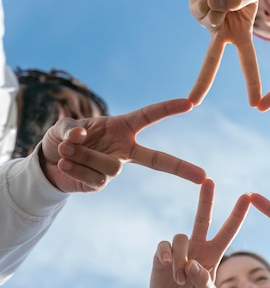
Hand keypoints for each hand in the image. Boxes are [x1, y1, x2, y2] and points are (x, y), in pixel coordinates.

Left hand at [40, 98, 205, 192]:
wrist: (48, 163)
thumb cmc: (62, 138)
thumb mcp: (64, 127)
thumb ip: (71, 128)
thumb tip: (80, 136)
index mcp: (121, 127)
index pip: (149, 116)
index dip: (168, 109)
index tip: (190, 103)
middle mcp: (123, 148)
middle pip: (157, 159)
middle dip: (180, 167)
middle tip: (203, 175)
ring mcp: (114, 168)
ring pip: (111, 166)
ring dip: (85, 156)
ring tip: (67, 150)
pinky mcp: (101, 184)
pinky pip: (95, 178)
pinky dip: (76, 168)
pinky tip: (66, 162)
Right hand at [142, 178, 250, 287]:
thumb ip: (203, 282)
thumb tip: (193, 265)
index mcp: (214, 254)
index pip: (228, 231)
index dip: (237, 215)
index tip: (247, 196)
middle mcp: (198, 246)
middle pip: (203, 218)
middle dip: (206, 199)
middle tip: (208, 180)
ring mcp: (179, 249)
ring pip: (181, 238)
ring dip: (180, 259)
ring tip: (180, 279)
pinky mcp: (162, 253)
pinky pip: (165, 245)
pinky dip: (167, 255)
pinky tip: (166, 265)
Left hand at [188, 0, 261, 106]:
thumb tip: (214, 6)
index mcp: (241, 35)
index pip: (248, 62)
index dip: (252, 82)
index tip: (255, 104)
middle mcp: (221, 33)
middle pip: (211, 60)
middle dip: (203, 81)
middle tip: (194, 102)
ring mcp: (207, 22)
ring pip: (212, 14)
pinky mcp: (195, 9)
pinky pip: (204, 2)